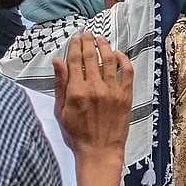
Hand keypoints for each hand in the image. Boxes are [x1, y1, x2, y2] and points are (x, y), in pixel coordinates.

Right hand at [53, 33, 132, 164]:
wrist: (99, 151)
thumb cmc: (77, 134)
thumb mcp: (61, 111)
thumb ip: (60, 85)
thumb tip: (58, 61)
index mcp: (76, 92)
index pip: (75, 60)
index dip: (75, 45)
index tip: (76, 37)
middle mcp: (95, 88)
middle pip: (91, 56)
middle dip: (88, 42)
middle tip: (88, 34)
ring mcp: (112, 91)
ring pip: (109, 60)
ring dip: (105, 46)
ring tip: (101, 39)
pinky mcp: (126, 96)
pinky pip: (127, 72)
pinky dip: (124, 60)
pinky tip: (118, 54)